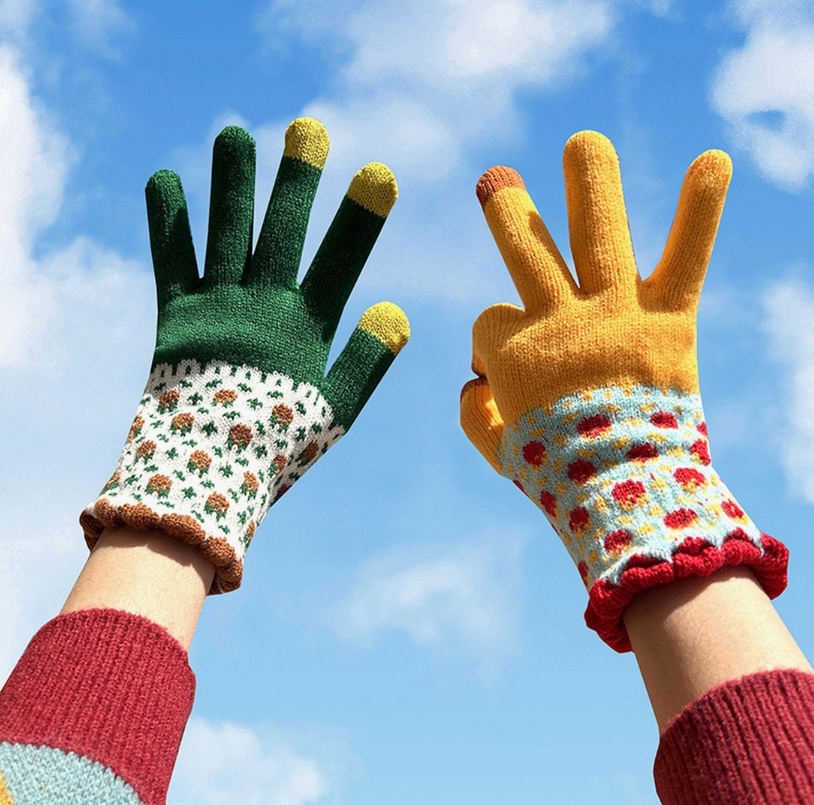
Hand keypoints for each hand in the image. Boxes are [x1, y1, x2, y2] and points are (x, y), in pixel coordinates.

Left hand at [81, 119, 408, 592]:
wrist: (202, 476)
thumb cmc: (274, 446)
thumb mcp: (333, 413)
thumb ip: (366, 362)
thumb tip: (396, 311)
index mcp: (303, 330)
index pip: (340, 265)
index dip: (359, 220)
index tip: (379, 173)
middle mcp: (259, 308)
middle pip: (281, 234)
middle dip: (297, 181)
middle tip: (308, 129)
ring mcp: (215, 307)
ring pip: (227, 234)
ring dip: (232, 183)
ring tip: (235, 134)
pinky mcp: (176, 316)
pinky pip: (170, 261)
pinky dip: (168, 222)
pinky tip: (164, 179)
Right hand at [461, 131, 785, 650]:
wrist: (624, 495)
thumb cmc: (555, 475)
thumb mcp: (496, 450)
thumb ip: (473, 412)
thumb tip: (471, 381)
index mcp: (513, 352)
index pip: (488, 324)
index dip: (491, 345)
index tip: (510, 375)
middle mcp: (559, 319)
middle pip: (525, 252)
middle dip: (507, 215)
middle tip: (496, 181)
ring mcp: (614, 314)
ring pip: (596, 233)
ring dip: (589, 183)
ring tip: (585, 143)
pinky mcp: (670, 321)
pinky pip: (685, 259)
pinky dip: (699, 211)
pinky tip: (714, 160)